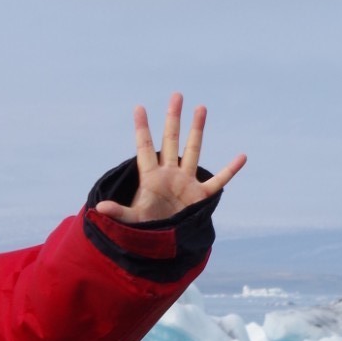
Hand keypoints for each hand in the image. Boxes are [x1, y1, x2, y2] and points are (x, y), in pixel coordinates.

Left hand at [94, 95, 246, 223]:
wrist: (163, 244)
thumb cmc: (144, 229)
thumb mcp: (131, 220)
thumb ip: (118, 212)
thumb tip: (99, 207)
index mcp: (151, 178)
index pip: (145, 148)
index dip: (142, 129)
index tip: (139, 108)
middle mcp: (169, 174)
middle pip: (171, 141)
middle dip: (173, 119)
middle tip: (176, 96)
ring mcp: (186, 183)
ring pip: (193, 151)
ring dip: (197, 130)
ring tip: (201, 108)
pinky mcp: (200, 196)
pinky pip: (218, 182)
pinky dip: (230, 170)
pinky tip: (242, 157)